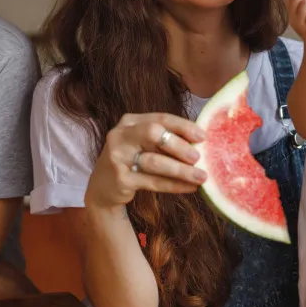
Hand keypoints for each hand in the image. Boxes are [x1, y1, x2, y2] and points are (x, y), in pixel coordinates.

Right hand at [84, 113, 206, 209]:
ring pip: (155, 162)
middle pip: (153, 134)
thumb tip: (200, 142)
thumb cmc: (131, 161)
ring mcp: (118, 157)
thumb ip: (164, 139)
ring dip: (181, 170)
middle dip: (179, 145)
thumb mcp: (142, 144)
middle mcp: (120, 136)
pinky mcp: (121, 179)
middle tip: (199, 158)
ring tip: (201, 177)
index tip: (203, 136)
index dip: (183, 126)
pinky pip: (153, 182)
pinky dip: (174, 185)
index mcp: (130, 122)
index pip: (160, 118)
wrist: (102, 187)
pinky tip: (190, 188)